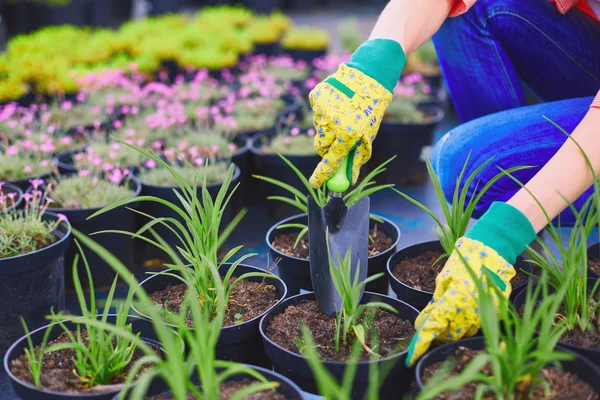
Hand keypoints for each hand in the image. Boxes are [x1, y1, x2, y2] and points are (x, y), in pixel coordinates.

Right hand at [307, 39, 405, 188]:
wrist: (369, 75)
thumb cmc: (371, 109)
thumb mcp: (369, 135)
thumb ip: (357, 157)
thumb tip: (350, 179)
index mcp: (348, 134)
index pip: (332, 161)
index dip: (322, 175)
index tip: (315, 184)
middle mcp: (333, 123)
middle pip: (321, 148)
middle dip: (326, 149)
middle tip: (335, 143)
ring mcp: (322, 110)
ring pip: (319, 131)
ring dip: (327, 130)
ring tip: (342, 116)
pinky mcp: (316, 98)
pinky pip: (317, 115)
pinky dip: (324, 114)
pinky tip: (337, 104)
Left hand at [405, 237, 515, 365]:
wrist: (492, 252)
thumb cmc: (463, 262)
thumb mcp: (443, 279)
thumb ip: (434, 303)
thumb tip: (424, 322)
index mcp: (453, 302)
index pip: (433, 329)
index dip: (421, 344)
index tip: (412, 356)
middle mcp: (469, 312)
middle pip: (449, 335)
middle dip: (438, 334)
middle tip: (433, 322)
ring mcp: (485, 314)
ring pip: (464, 333)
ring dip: (453, 328)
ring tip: (449, 312)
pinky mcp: (496, 313)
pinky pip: (477, 324)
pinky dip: (467, 321)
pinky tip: (465, 308)